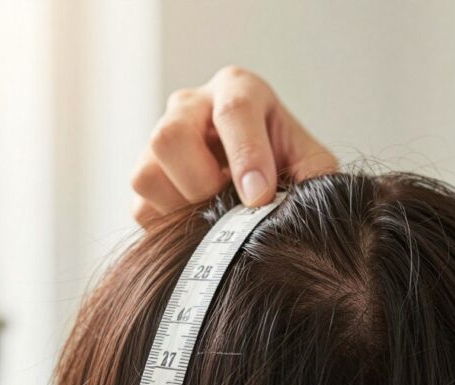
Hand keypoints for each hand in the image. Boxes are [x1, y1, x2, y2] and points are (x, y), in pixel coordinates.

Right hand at [131, 65, 337, 226]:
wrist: (263, 183)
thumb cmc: (288, 165)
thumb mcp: (312, 165)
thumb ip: (313, 179)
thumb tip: (292, 212)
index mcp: (238, 90)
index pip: (233, 109)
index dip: (246, 156)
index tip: (259, 196)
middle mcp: (191, 107)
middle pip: (170, 136)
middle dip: (201, 181)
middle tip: (230, 205)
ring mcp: (160, 140)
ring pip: (147, 174)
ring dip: (183, 206)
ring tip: (217, 213)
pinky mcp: (146, 177)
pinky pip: (141, 207)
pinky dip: (171, 225)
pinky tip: (201, 222)